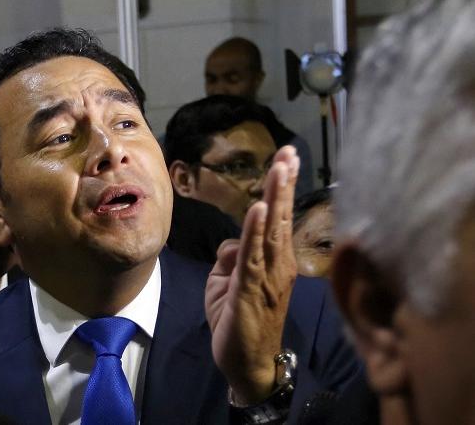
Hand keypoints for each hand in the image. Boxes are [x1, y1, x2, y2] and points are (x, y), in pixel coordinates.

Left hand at [205, 145, 298, 404]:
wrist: (247, 363)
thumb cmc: (239, 321)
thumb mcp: (225, 283)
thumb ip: (229, 258)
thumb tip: (232, 242)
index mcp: (274, 261)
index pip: (279, 218)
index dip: (283, 189)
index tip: (287, 159)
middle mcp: (277, 265)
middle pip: (281, 217)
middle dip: (284, 183)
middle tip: (289, 152)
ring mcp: (267, 277)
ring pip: (271, 230)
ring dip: (275, 197)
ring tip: (280, 168)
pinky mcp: (252, 290)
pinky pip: (253, 256)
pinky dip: (256, 231)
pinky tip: (260, 209)